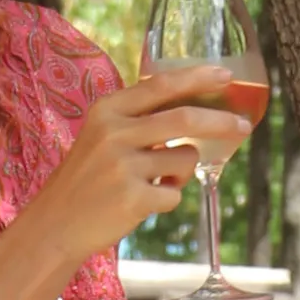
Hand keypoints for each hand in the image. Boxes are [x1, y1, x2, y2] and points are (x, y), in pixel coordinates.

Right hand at [30, 71, 218, 262]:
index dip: (197, 77)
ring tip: (154, 181)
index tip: (225, 74)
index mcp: (107, 110)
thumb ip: (139, 121)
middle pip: (184, 119)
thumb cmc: (87, 180)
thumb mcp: (102, 136)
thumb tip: (196, 115)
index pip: (161, 85)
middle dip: (220, 122)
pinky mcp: (134, 198)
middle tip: (243, 126)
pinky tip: (142, 203)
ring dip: (183, 172)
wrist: (56, 225)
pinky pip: (175, 194)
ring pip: (185, 160)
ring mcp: (124, 166)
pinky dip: (168, 198)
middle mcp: (114, 133)